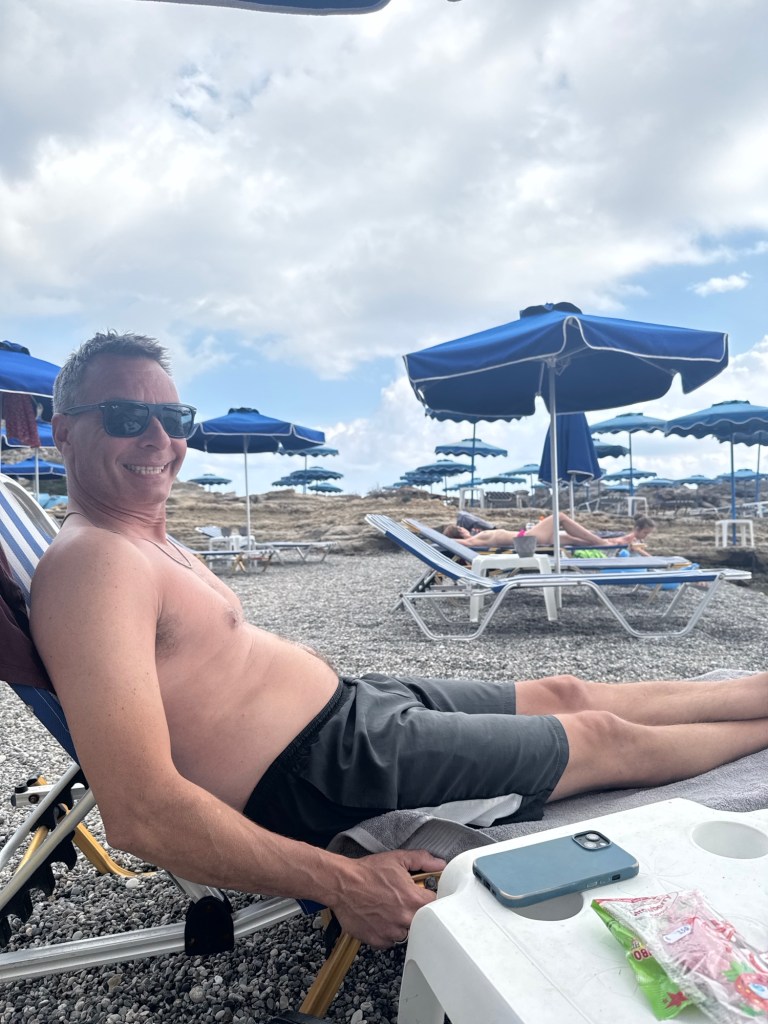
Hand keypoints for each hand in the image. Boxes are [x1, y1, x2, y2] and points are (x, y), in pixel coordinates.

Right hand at [330, 849, 444, 948]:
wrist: (342, 884)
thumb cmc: (368, 872)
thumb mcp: (397, 859)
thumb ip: (422, 860)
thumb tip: (440, 864)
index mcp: (413, 900)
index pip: (436, 906)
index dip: (430, 899)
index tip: (424, 896)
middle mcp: (404, 919)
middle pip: (421, 922)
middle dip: (415, 912)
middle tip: (404, 902)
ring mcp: (391, 932)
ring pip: (405, 933)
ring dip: (401, 924)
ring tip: (389, 910)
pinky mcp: (377, 940)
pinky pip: (389, 941)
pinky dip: (386, 933)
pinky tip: (380, 919)